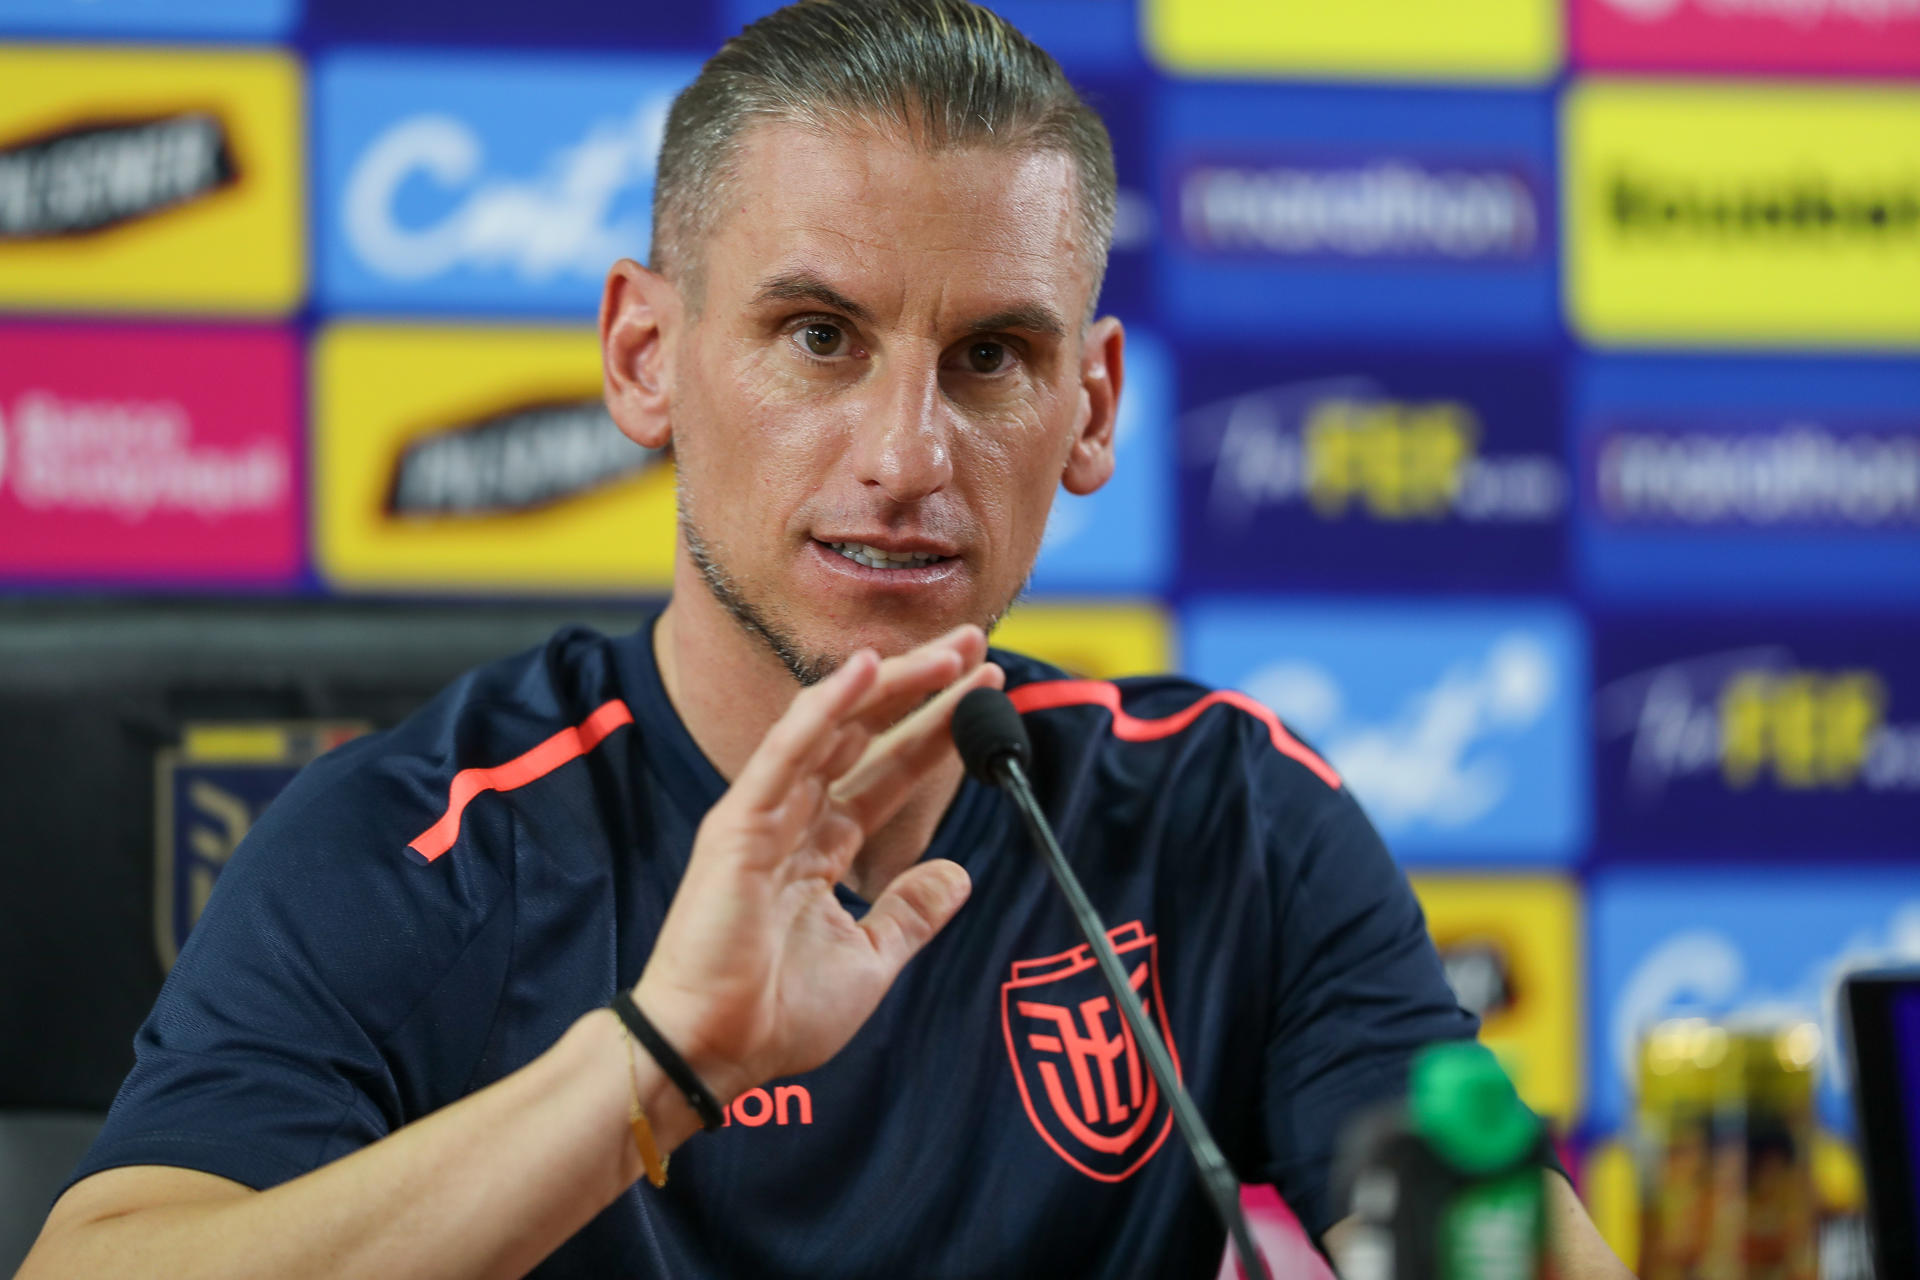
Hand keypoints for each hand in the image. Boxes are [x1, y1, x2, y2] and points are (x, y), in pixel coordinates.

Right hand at [632, 625, 1003, 1104]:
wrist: (713, 1053)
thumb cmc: (774, 1016)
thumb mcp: (868, 960)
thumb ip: (909, 912)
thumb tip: (957, 873)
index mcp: (820, 849)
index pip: (887, 773)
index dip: (935, 731)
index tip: (983, 692)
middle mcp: (794, 820)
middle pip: (868, 735)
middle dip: (922, 688)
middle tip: (974, 645)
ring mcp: (765, 816)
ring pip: (836, 729)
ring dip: (892, 684)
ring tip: (946, 651)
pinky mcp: (739, 824)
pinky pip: (787, 752)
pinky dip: (825, 708)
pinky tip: (865, 670)